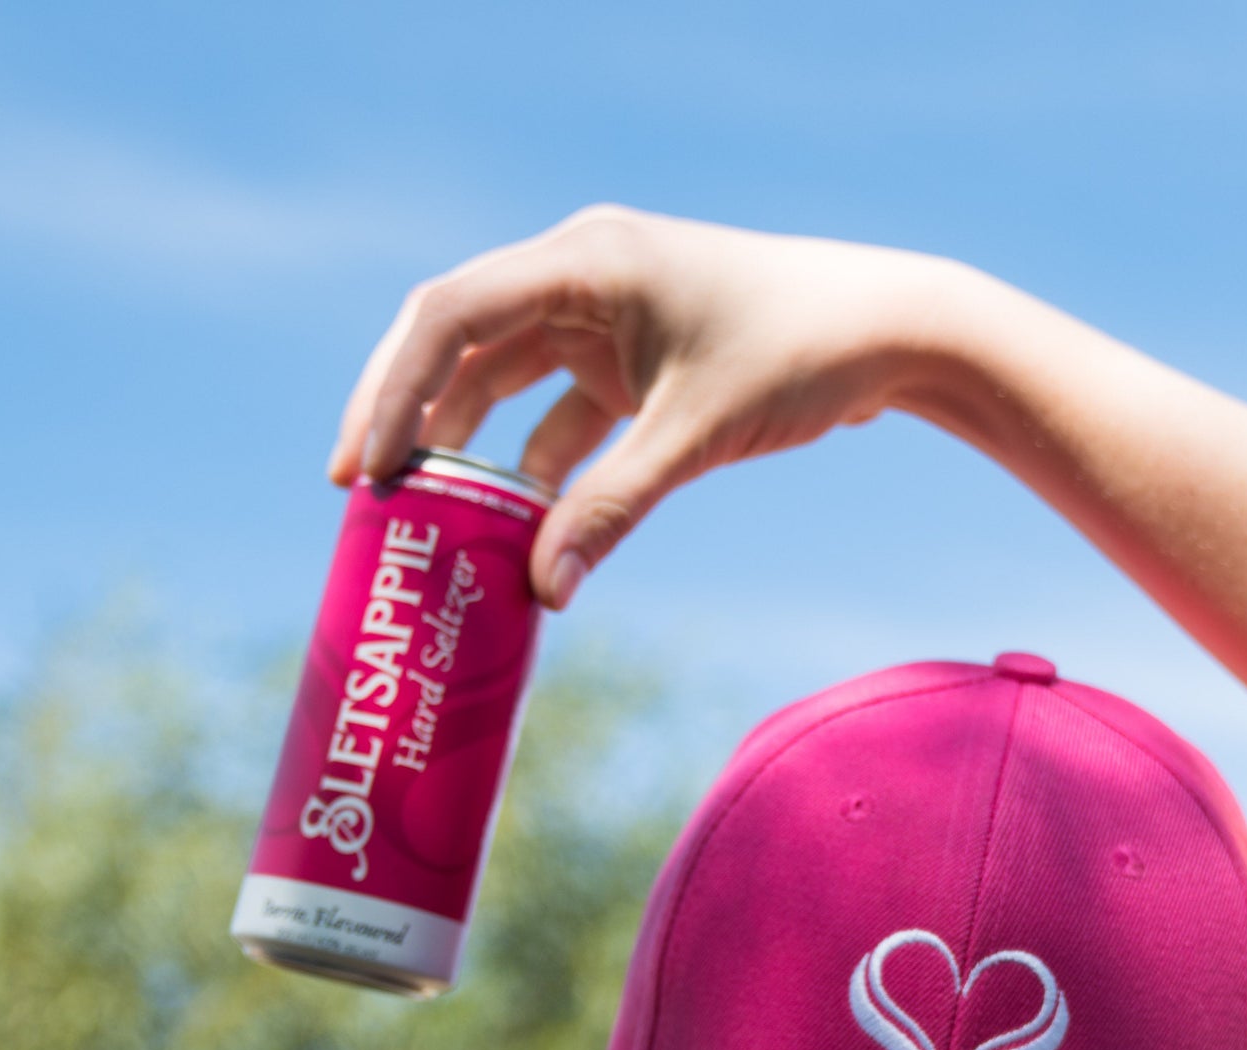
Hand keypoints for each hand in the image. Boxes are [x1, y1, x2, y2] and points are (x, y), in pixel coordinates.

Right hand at [330, 208, 953, 609]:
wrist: (887, 332)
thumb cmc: (798, 357)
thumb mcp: (695, 439)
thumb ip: (612, 510)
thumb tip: (544, 591)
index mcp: (582, 261)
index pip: (450, 317)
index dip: (391, 392)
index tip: (358, 470)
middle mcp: (578, 275)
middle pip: (458, 343)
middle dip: (409, 419)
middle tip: (363, 497)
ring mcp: (603, 316)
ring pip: (503, 380)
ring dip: (468, 445)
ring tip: (424, 519)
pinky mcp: (631, 358)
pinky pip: (557, 411)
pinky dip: (534, 465)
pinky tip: (512, 526)